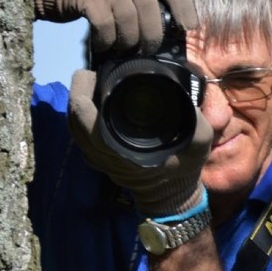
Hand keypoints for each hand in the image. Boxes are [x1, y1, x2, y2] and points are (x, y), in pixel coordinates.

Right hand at [30, 0, 197, 52]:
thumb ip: (144, 2)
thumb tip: (167, 39)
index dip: (184, 6)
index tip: (189, 27)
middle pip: (150, 11)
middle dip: (151, 37)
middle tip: (145, 50)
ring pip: (129, 21)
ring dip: (127, 42)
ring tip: (122, 49)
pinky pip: (106, 26)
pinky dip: (106, 41)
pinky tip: (103, 45)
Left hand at [67, 70, 211, 216]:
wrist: (171, 197)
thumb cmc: (183, 170)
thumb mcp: (199, 146)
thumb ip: (197, 123)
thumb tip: (187, 97)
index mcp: (120, 149)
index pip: (83, 117)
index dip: (83, 90)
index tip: (96, 73)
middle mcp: (103, 154)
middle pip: (72, 119)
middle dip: (78, 91)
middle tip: (94, 74)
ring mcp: (98, 159)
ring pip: (73, 127)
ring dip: (78, 104)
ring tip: (94, 85)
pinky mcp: (98, 160)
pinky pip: (80, 135)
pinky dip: (82, 117)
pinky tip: (97, 104)